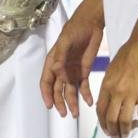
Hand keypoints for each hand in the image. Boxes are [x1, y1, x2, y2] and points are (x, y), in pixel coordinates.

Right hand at [39, 0, 103, 117]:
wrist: (91, 24)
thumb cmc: (74, 29)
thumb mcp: (66, 41)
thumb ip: (60, 57)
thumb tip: (56, 72)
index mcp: (53, 62)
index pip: (46, 81)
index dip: (46, 94)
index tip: (50, 105)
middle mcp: (61, 69)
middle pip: (57, 90)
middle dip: (60, 102)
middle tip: (64, 113)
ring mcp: (72, 71)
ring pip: (70, 91)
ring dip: (72, 102)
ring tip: (76, 113)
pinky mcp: (84, 71)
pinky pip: (84, 86)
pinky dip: (86, 95)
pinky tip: (89, 102)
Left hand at [96, 37, 137, 137]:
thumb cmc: (128, 52)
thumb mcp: (112, 69)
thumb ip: (110, 85)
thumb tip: (110, 98)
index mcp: (106, 84)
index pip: (100, 110)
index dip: (102, 123)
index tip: (106, 129)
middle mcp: (116, 91)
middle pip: (111, 119)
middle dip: (113, 132)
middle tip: (116, 137)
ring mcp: (131, 93)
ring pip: (125, 121)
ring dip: (126, 131)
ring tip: (127, 135)